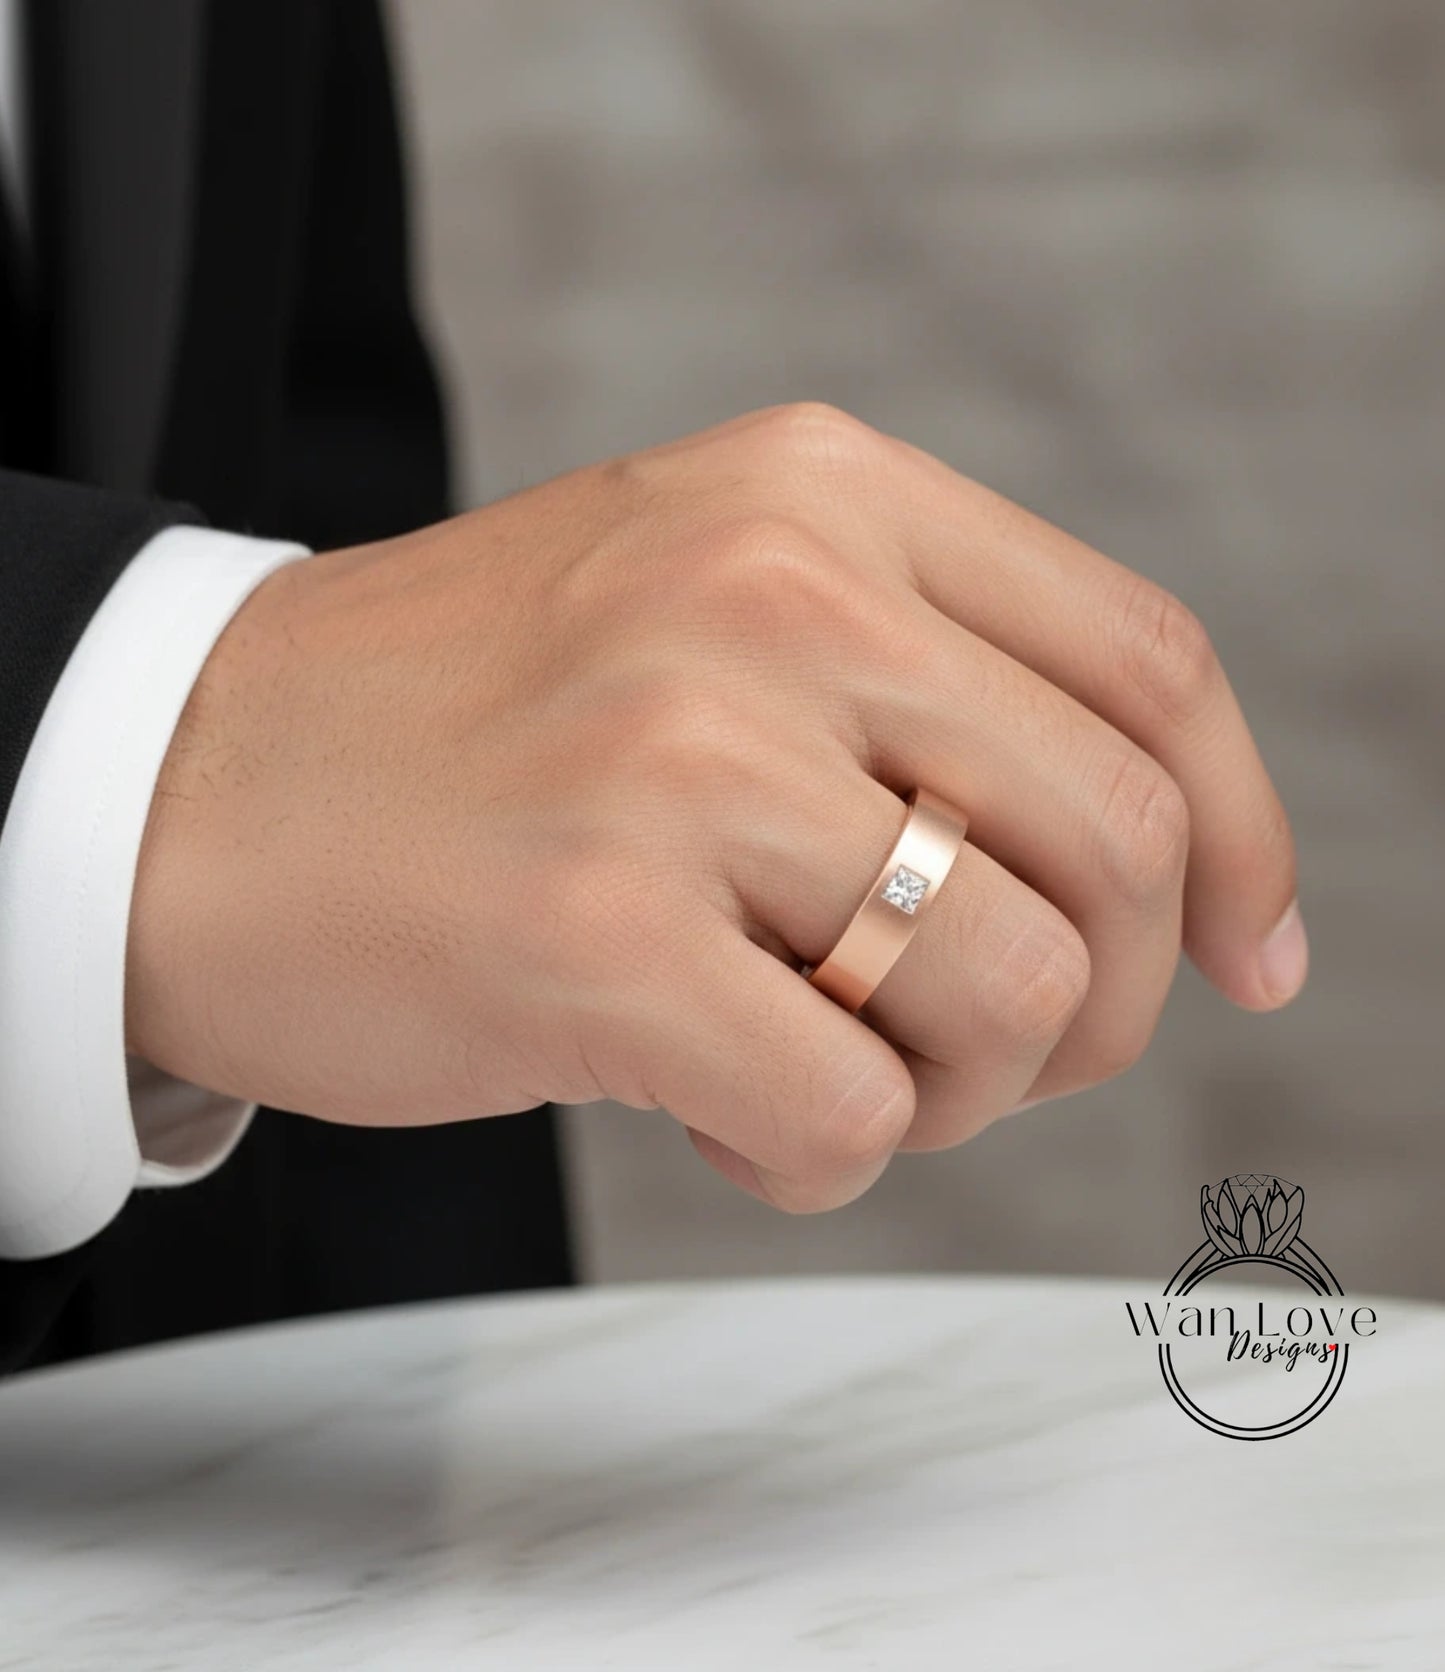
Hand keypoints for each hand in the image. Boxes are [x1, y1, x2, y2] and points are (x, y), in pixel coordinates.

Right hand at [127, 404, 1303, 1210]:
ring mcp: (680, 759)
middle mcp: (769, 594)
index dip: (1242, 838)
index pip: (1147, 668)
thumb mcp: (715, 610)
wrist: (179, 783)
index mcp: (821, 495)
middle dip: (1102, 1002)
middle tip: (978, 1051)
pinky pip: (856, 1113)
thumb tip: (1171, 875)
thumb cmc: (476, 729)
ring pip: (1018, 993)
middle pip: (1119, 846)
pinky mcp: (596, 932)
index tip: (1251, 957)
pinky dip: (824, 1157)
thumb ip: (928, 689)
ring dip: (955, 1088)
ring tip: (818, 1062)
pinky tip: (722, 1116)